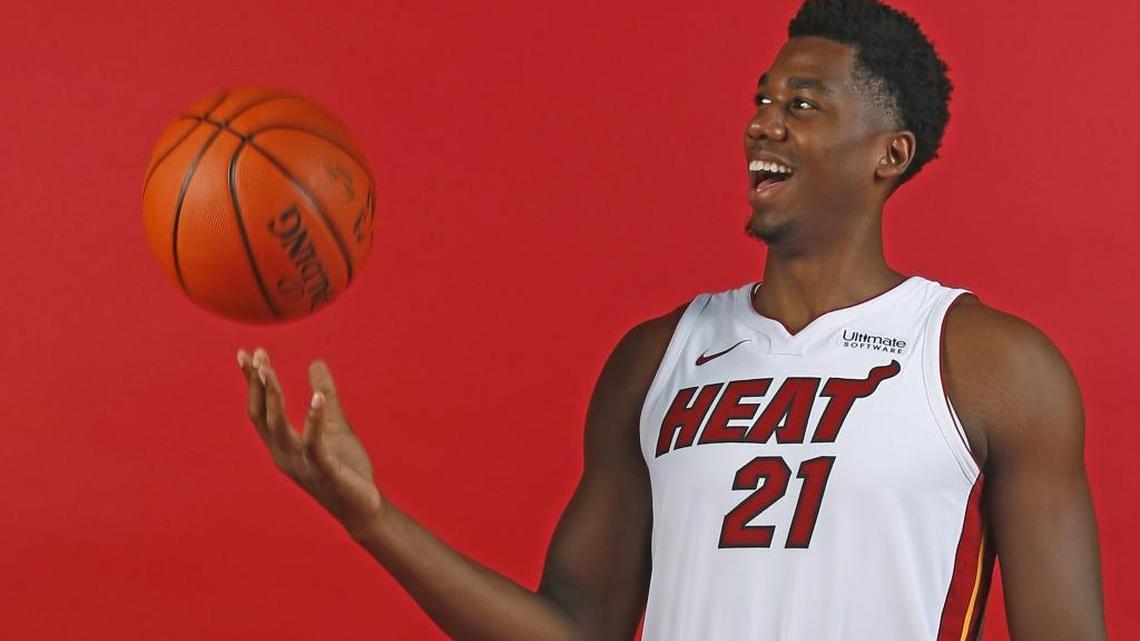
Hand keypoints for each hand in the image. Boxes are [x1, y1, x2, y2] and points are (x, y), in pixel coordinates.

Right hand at [238, 348, 384, 536]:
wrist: (362, 508)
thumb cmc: (345, 468)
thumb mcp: (335, 425)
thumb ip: (326, 395)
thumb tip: (316, 361)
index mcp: (283, 445)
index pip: (259, 410)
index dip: (251, 383)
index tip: (246, 353)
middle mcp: (284, 455)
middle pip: (262, 416)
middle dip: (257, 385)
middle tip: (256, 355)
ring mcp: (302, 464)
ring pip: (279, 427)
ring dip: (273, 397)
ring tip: (269, 369)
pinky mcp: (324, 471)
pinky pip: (314, 443)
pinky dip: (315, 419)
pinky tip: (317, 397)